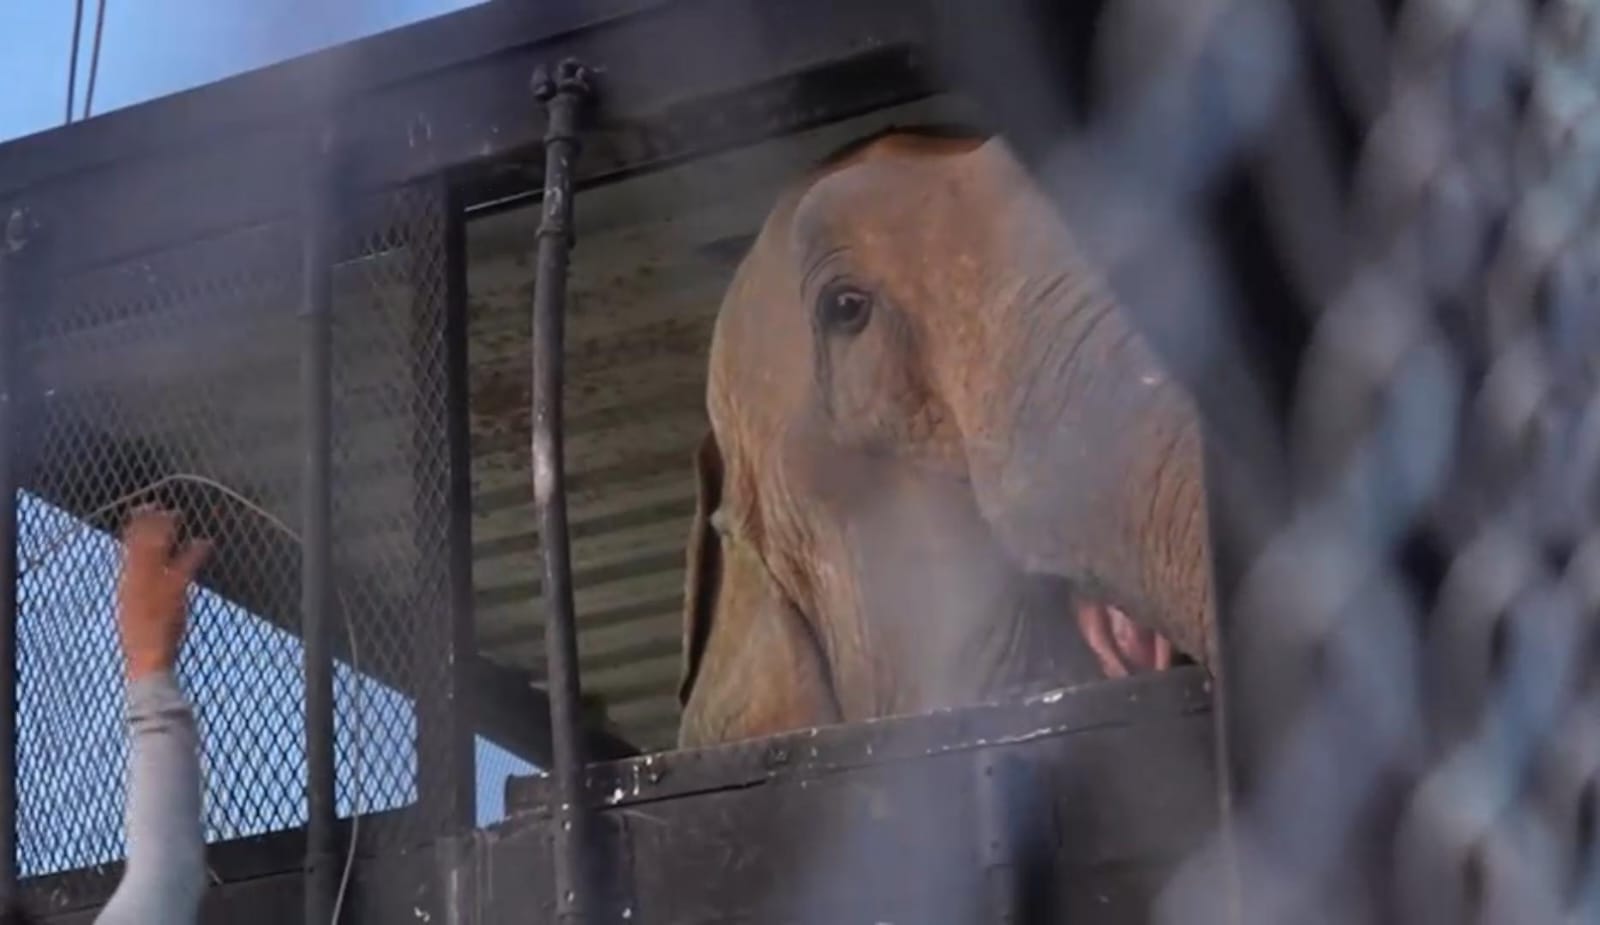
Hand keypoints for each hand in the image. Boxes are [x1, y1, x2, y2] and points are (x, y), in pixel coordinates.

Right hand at [116, 506, 211, 681]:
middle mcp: (136, 584)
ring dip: (165, 531)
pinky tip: (204, 541)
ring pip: (157, 551)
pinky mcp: (172, 594)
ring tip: (174, 514)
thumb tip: (140, 582)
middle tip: (153, 505)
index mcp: (126, 589)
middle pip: (139, 547)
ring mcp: (154, 588)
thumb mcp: (133, 614)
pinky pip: (185, 568)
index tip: (136, 514)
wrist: (148, 660)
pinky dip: (194, 553)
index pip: (126, 554)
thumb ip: (139, 595)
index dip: (131, 533)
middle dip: (146, 525)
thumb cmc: (143, 642)